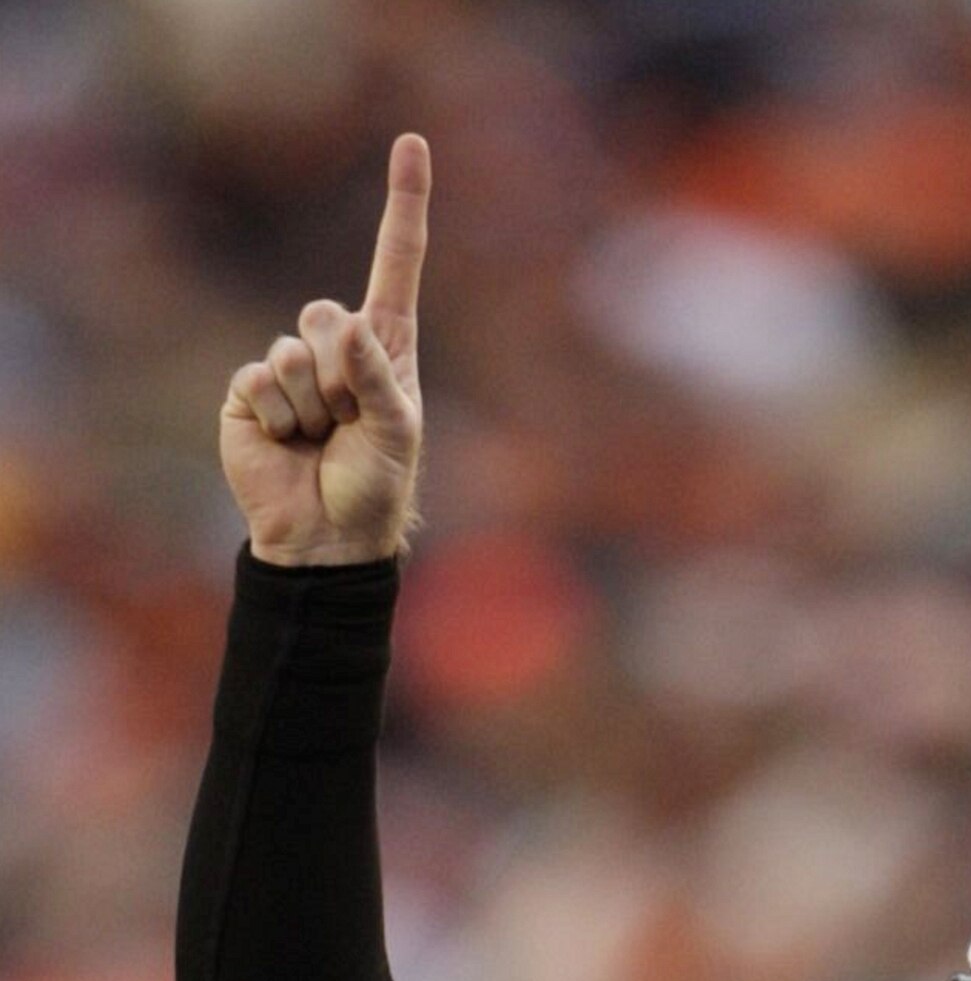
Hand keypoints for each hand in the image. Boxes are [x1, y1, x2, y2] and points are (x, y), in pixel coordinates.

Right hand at [220, 132, 429, 565]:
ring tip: (321, 440)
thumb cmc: (374, 489)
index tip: (412, 142)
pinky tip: (290, 445)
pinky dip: (281, 418)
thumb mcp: (397, 435)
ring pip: (293, 350)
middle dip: (342, 374)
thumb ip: (378, 378)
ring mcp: (291, 367)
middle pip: (327, 312)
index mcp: (385, 346)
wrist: (327, 541)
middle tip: (347, 424)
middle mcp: (337, 347)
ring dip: (313, 404)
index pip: (396, 262)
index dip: (403, 203)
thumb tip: (347, 326)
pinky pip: (261, 379)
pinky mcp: (251, 393)